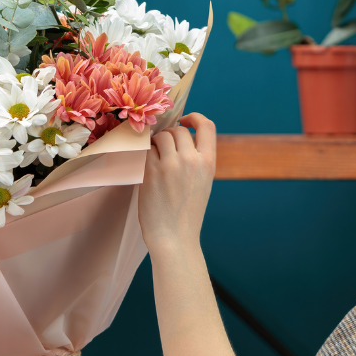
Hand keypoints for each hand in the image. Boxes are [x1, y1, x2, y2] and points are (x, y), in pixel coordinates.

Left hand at [139, 113, 216, 250]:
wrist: (175, 237)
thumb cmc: (186, 213)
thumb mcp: (202, 183)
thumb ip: (195, 160)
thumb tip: (177, 136)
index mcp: (208, 163)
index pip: (207, 126)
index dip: (194, 118)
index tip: (185, 121)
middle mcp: (191, 160)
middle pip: (178, 131)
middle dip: (170, 136)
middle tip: (164, 150)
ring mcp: (171, 165)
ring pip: (161, 137)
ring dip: (156, 143)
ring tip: (156, 160)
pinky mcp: (151, 171)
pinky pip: (147, 150)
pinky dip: (146, 154)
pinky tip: (148, 166)